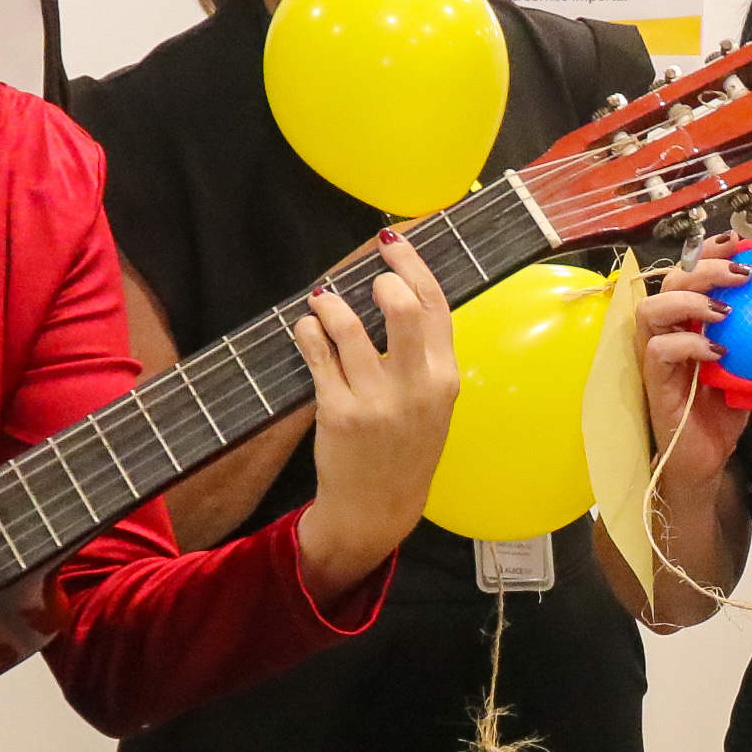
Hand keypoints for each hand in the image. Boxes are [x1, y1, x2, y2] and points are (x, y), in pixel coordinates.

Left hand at [290, 231, 457, 601]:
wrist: (379, 509)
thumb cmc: (406, 449)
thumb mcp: (433, 404)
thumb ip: (426, 355)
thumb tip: (402, 291)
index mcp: (445, 380)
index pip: (435, 306)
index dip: (413, 266)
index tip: (393, 243)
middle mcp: (416, 388)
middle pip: (403, 308)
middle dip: (380, 279)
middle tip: (362, 279)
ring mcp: (376, 402)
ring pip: (349, 328)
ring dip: (330, 305)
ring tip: (322, 302)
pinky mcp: (338, 414)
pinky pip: (318, 356)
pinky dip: (308, 332)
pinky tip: (306, 328)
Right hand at [635, 235, 751, 489]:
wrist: (704, 461)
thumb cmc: (721, 411)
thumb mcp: (747, 365)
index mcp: (687, 320)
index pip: (689, 271)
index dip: (710, 251)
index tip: (739, 242)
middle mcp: (666, 331)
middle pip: (671, 280)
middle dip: (706, 267)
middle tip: (743, 275)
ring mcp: (656, 356)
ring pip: (653, 308)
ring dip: (690, 300)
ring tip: (726, 309)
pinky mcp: (654, 383)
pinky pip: (659, 350)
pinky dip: (689, 343)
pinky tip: (718, 351)